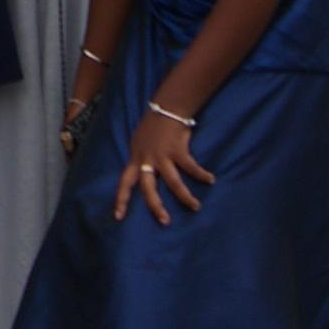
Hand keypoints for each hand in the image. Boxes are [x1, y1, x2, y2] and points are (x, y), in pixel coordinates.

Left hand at [111, 107, 213, 224]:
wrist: (166, 108)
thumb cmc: (153, 125)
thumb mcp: (139, 141)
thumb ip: (141, 157)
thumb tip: (142, 171)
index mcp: (136, 158)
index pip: (124, 182)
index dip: (121, 199)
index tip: (118, 217)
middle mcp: (147, 159)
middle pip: (148, 188)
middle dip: (155, 206)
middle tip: (164, 221)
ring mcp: (162, 156)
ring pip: (173, 182)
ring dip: (184, 196)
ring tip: (195, 206)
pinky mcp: (177, 150)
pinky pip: (191, 167)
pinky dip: (201, 174)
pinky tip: (210, 179)